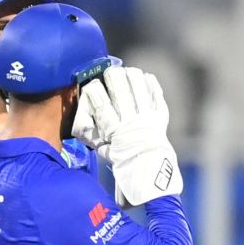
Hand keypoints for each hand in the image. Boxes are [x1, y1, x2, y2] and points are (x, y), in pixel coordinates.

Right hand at [79, 67, 182, 205]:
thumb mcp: (104, 149)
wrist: (150, 171)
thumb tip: (83, 113)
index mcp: (115, 131)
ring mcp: (148, 117)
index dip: (93, 89)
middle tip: (109, 74)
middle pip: (120, 88)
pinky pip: (156, 91)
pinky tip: (142, 79)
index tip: (91, 85)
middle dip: (112, 76)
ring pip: (138, 85)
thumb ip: (94, 132)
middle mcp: (132, 121)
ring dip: (130, 75)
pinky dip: (149, 82)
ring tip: (126, 73)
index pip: (100, 102)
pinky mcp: (161, 115)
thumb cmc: (123, 160)